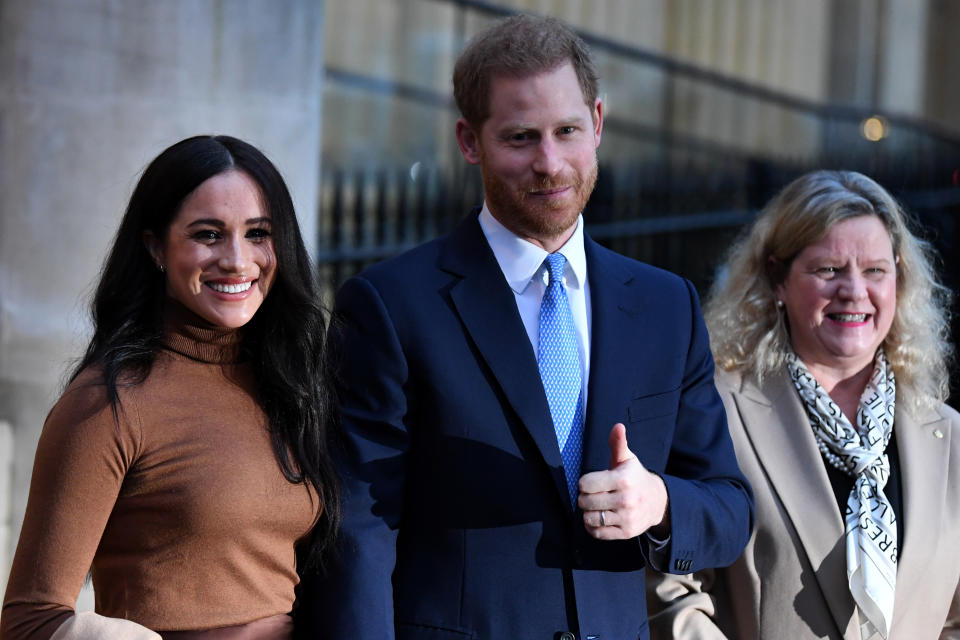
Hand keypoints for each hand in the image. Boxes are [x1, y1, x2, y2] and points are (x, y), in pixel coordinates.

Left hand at [578, 423, 669, 539]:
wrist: (658, 501)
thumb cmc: (636, 477)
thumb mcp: (628, 459)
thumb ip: (618, 443)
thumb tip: (617, 426)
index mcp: (623, 479)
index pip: (586, 484)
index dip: (584, 483)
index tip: (591, 482)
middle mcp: (626, 500)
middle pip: (585, 502)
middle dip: (585, 497)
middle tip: (592, 494)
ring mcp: (626, 518)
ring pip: (590, 519)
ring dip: (588, 512)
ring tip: (595, 506)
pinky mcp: (626, 532)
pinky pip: (598, 533)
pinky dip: (593, 527)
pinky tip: (598, 517)